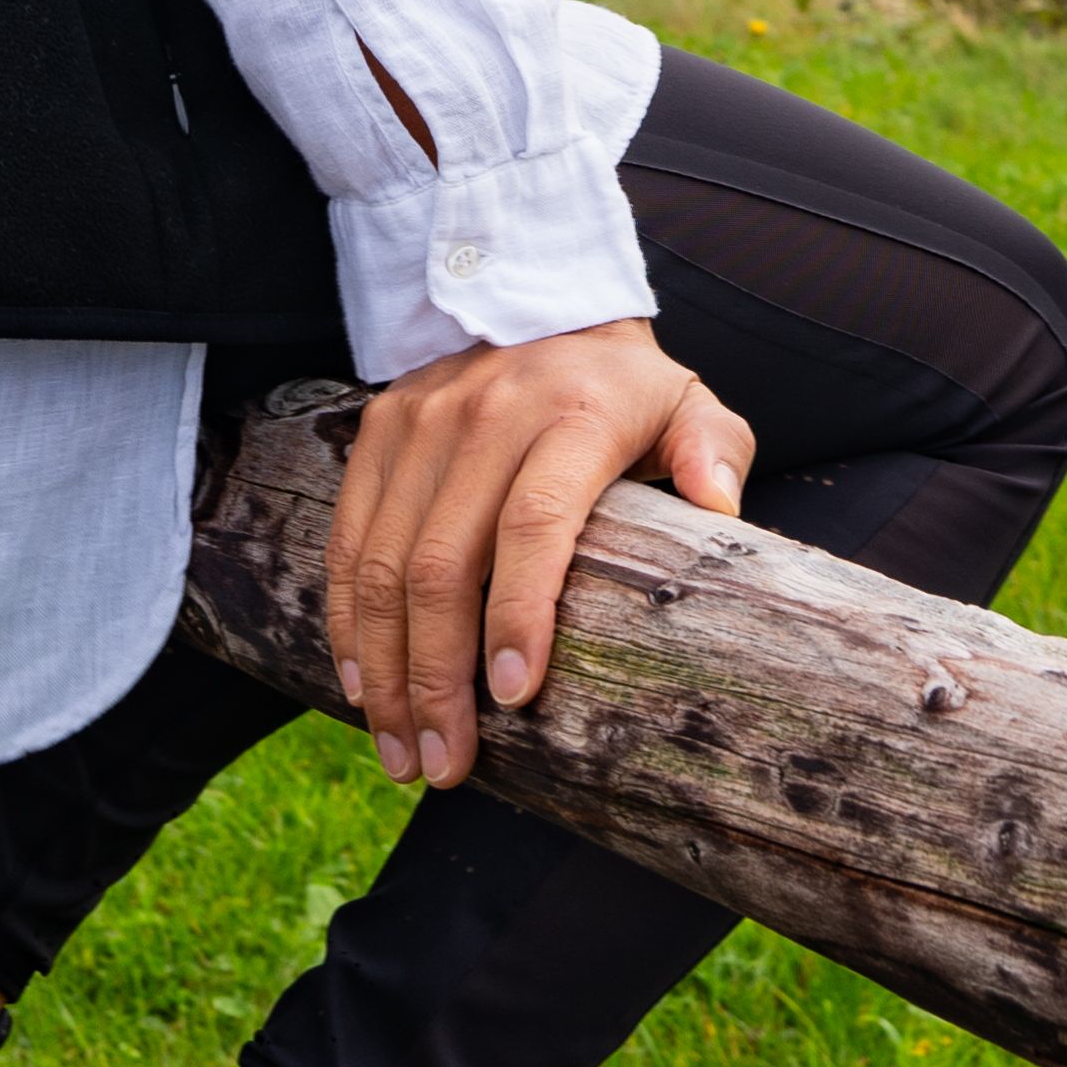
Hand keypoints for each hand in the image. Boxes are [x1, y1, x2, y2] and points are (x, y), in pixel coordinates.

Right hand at [324, 317, 752, 794]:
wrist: (542, 298)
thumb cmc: (627, 388)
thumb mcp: (690, 404)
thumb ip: (714, 452)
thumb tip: (718, 509)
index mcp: (573, 415)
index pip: (535, 524)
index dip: (519, 614)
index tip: (514, 698)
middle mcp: (487, 415)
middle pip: (444, 564)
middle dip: (436, 679)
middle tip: (445, 767)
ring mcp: (422, 421)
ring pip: (385, 564)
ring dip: (385, 672)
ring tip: (402, 753)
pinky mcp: (379, 430)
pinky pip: (349, 540)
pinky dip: (348, 622)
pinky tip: (362, 687)